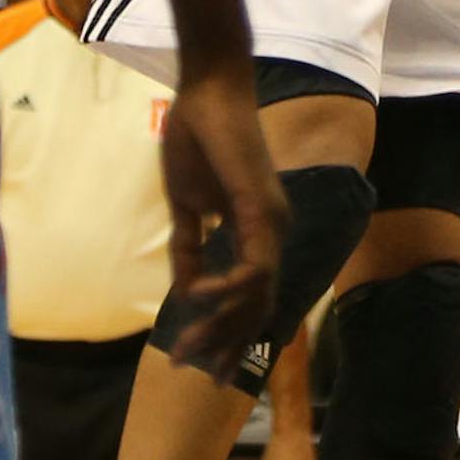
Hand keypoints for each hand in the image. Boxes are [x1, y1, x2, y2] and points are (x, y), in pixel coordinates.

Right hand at [159, 60, 287, 380]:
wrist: (207, 89)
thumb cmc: (197, 138)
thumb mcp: (186, 203)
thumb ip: (189, 246)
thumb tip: (187, 291)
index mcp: (259, 230)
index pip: (252, 296)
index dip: (225, 331)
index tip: (193, 358)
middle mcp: (274, 230)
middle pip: (259, 306)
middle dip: (224, 344)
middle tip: (187, 370)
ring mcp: (272, 220)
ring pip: (258, 295)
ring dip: (220, 327)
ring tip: (185, 348)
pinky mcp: (260, 207)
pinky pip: (254, 265)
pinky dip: (227, 289)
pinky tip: (198, 300)